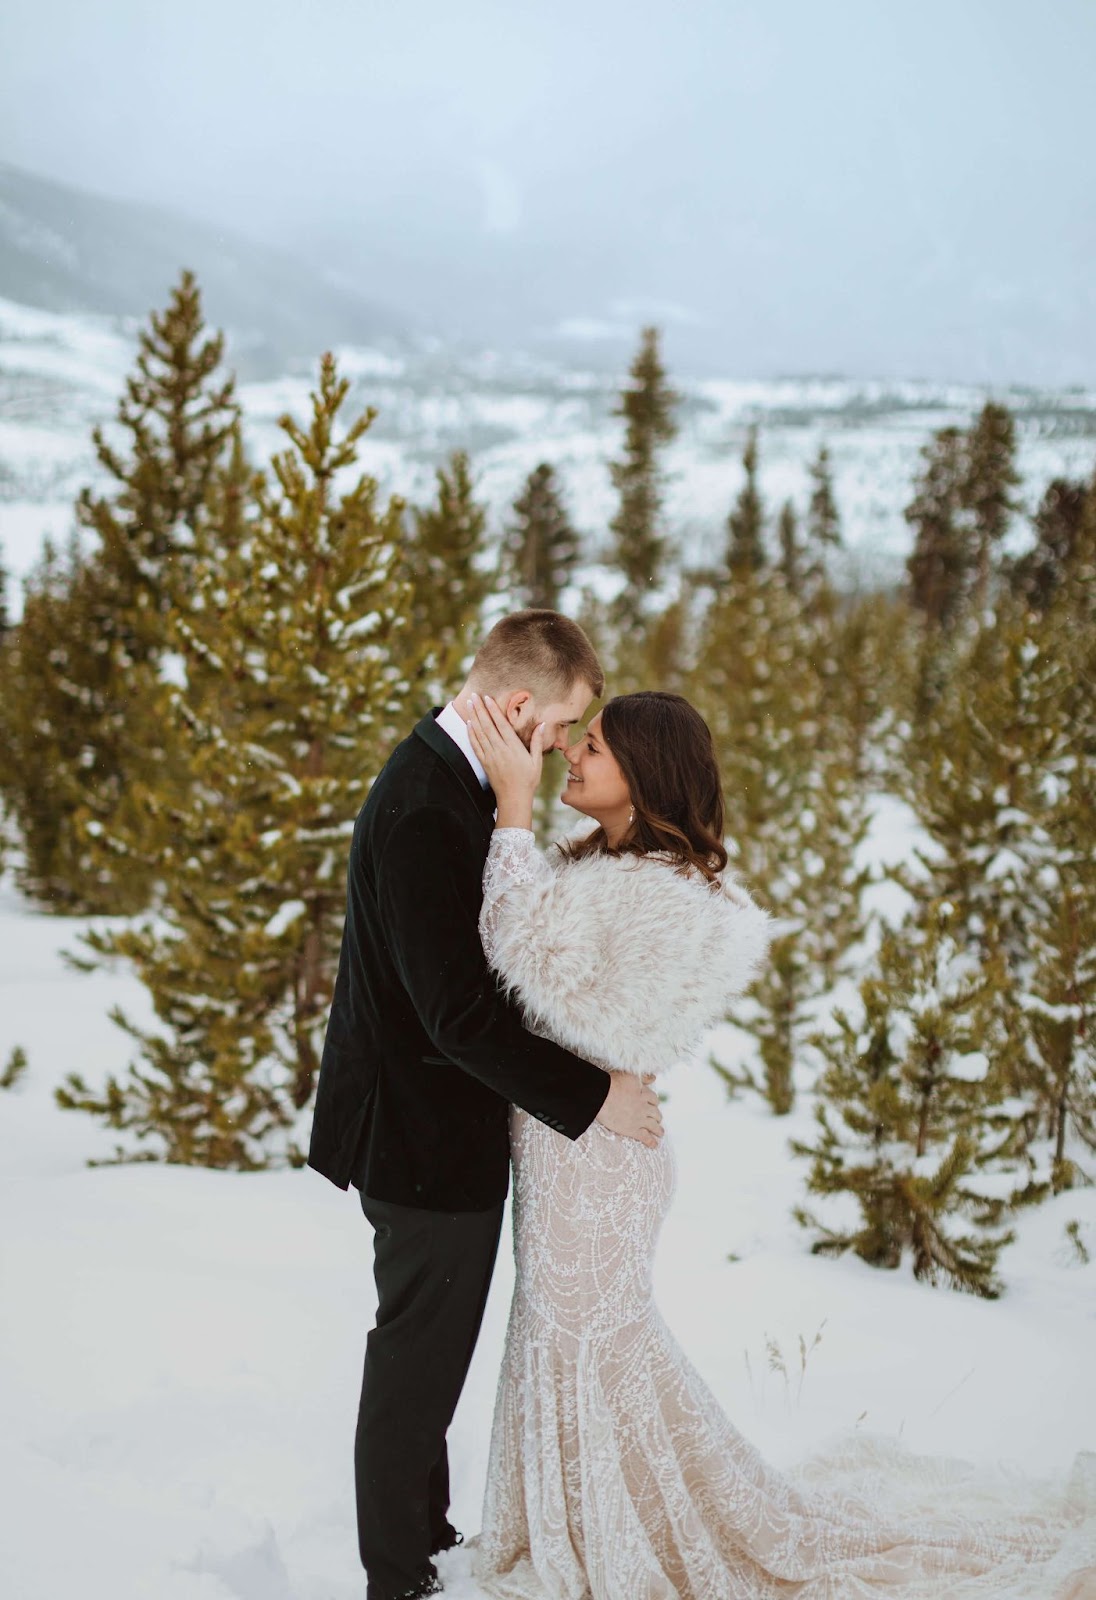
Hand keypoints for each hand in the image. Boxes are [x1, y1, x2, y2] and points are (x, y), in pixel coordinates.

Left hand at [467, 694, 545, 822]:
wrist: (513, 799)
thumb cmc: (528, 780)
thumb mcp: (537, 761)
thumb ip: (537, 742)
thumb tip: (542, 724)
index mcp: (513, 748)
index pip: (501, 725)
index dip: (493, 710)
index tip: (487, 698)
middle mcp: (500, 750)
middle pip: (487, 726)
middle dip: (480, 709)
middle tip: (474, 695)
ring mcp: (490, 757)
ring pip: (479, 733)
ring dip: (474, 717)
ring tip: (469, 704)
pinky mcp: (484, 763)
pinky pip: (475, 746)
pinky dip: (471, 734)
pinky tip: (468, 724)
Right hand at [596, 1072, 663, 1148]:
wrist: (601, 1096)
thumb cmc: (612, 1083)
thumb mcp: (630, 1076)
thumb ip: (643, 1078)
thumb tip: (654, 1078)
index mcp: (644, 1094)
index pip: (654, 1099)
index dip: (654, 1102)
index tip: (653, 1105)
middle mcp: (644, 1107)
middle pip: (656, 1113)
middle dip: (657, 1116)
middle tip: (658, 1119)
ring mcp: (639, 1119)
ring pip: (654, 1126)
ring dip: (658, 1130)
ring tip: (661, 1133)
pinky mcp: (632, 1130)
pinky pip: (645, 1137)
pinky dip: (651, 1142)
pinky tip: (655, 1145)